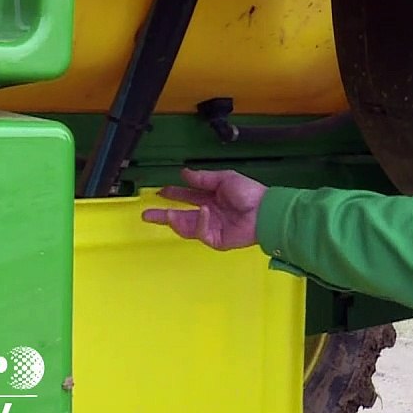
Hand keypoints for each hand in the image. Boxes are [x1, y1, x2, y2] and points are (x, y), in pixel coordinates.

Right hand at [141, 168, 267, 249]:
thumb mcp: (224, 178)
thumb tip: (184, 173)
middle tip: (147, 214)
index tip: (160, 192)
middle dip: (163, 215)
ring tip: (164, 214)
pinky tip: (202, 211)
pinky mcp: (216, 239)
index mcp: (212, 197)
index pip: (188, 196)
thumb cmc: (250, 193)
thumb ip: (203, 178)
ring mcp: (212, 227)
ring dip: (174, 220)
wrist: (265, 210)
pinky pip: (201, 232)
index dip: (174, 194)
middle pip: (181, 215)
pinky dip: (200, 221)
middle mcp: (209, 213)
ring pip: (186, 227)